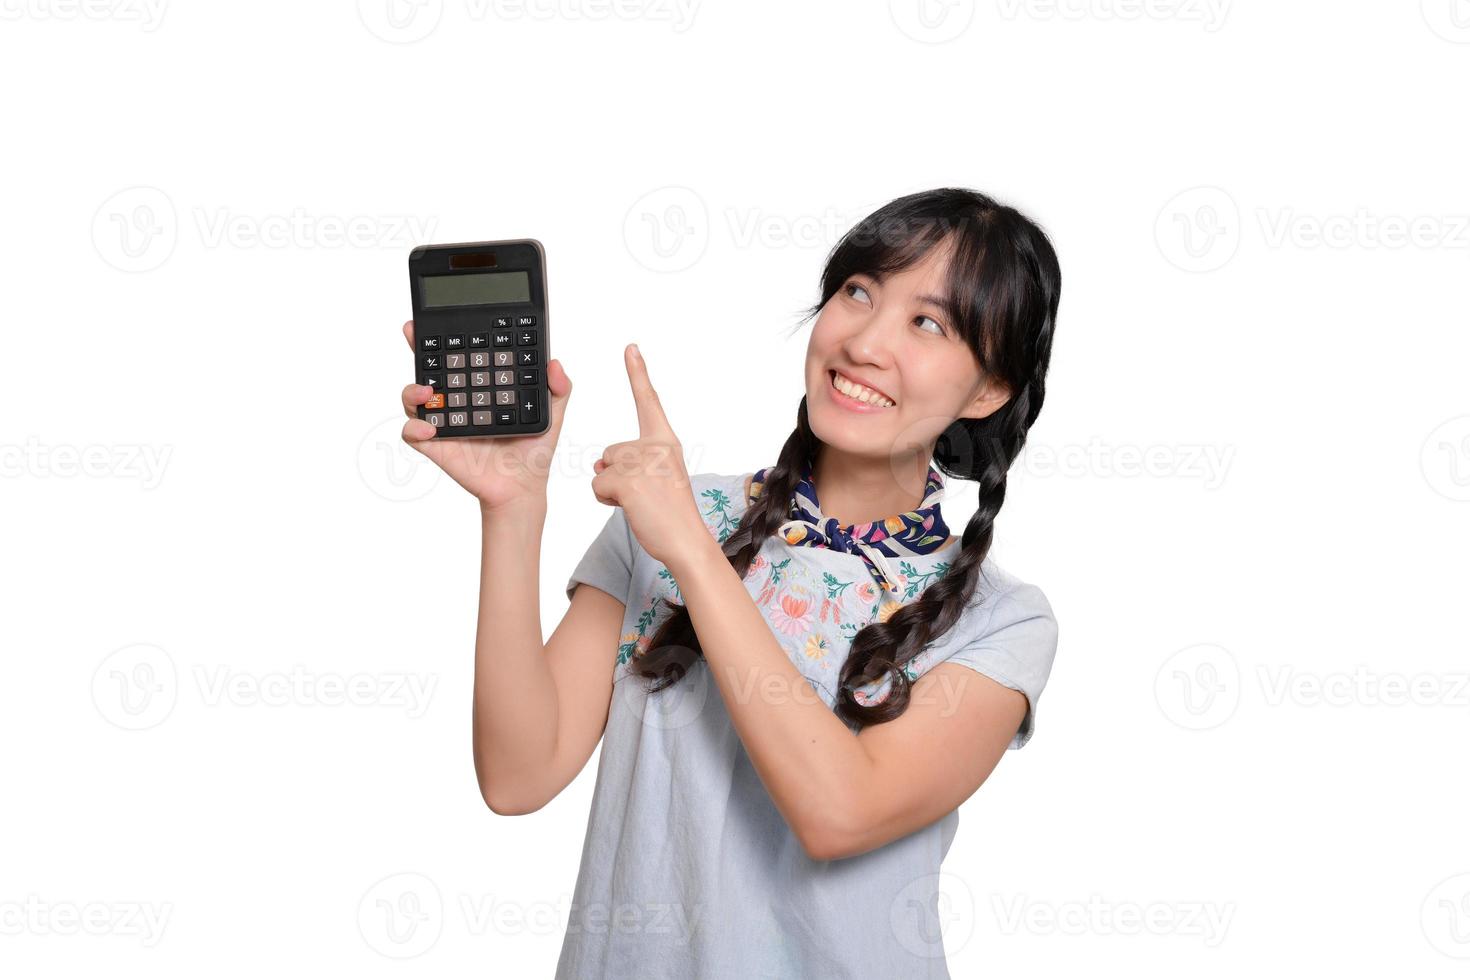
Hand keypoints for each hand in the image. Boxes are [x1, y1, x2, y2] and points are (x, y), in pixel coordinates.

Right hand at [399, 319, 570, 512]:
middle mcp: (458, 400)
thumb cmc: (533, 451)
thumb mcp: (551, 414)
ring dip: (412, 389)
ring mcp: (444, 422)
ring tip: (425, 390)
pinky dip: (414, 427)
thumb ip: (558, 388)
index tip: (443, 319)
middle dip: (418, 347)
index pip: (462, 356)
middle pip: (431, 368)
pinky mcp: (436, 446)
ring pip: (414, 398)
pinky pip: (413, 433)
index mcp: (481, 388)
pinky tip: (428, 427)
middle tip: (413, 332)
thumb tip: (554, 362)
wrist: (523, 488)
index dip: (449, 336)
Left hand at [591, 344, 707, 567]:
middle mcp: (656, 445)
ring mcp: (643, 461)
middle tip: (645, 496)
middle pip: (612, 450)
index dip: (638, 373)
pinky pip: (598, 486)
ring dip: (612, 490)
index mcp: (666, 441)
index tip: (630, 348)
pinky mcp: (629, 480)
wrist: (686, 540)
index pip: (649, 401)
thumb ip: (634, 461)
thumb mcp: (657, 477)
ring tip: (640, 503)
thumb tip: (600, 463)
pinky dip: (607, 501)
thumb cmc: (671, 514)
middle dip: (617, 475)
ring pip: (603, 469)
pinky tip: (631, 508)